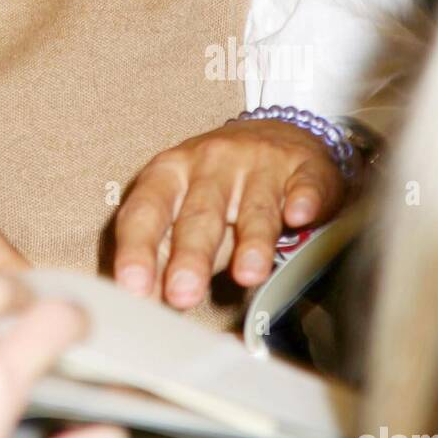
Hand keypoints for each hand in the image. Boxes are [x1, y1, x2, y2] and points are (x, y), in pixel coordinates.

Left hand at [112, 119, 356, 308]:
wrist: (276, 135)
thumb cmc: (217, 188)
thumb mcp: (181, 211)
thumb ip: (162, 254)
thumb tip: (142, 302)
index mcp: (170, 173)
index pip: (146, 211)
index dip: (137, 249)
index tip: (133, 287)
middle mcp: (210, 164)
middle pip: (199, 213)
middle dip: (190, 255)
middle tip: (182, 293)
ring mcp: (258, 163)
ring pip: (254, 206)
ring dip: (251, 240)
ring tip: (247, 274)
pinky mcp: (303, 168)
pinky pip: (304, 185)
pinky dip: (303, 200)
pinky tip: (300, 216)